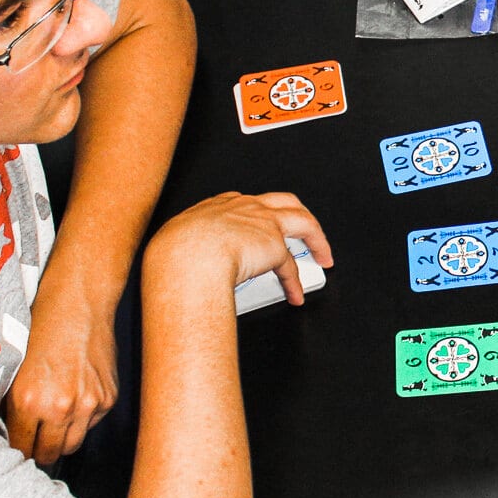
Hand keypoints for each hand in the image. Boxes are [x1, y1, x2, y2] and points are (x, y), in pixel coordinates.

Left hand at [6, 279, 118, 465]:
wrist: (78, 304)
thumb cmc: (39, 330)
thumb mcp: (15, 370)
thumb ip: (13, 406)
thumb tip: (11, 433)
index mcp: (31, 401)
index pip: (21, 448)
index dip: (16, 449)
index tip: (15, 448)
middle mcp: (62, 408)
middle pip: (49, 453)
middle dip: (38, 450)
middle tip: (32, 443)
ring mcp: (89, 404)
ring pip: (72, 444)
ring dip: (61, 440)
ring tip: (52, 427)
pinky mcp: (108, 398)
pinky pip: (91, 424)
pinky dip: (81, 419)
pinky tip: (73, 398)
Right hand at [145, 191, 332, 308]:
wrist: (187, 257)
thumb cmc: (175, 253)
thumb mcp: (177, 240)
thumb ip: (190, 245)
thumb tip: (185, 262)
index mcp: (219, 205)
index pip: (247, 202)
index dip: (259, 213)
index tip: (263, 223)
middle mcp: (246, 207)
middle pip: (284, 202)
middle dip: (298, 214)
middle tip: (307, 229)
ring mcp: (264, 223)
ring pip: (304, 222)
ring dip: (317, 240)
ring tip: (322, 256)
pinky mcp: (274, 246)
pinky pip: (291, 267)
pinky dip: (295, 283)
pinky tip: (296, 294)